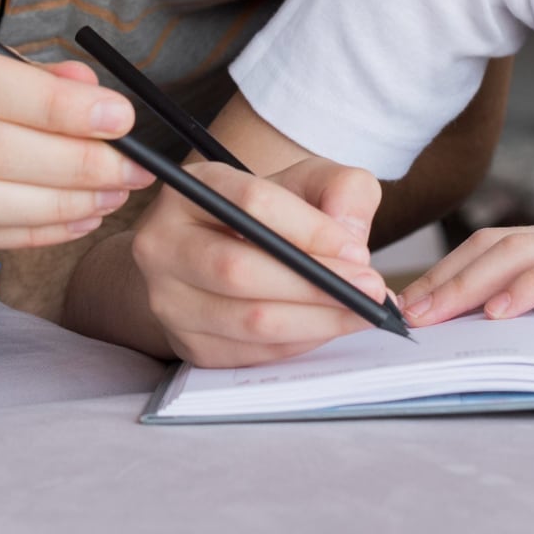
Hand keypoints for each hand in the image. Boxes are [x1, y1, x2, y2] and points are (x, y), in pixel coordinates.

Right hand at [131, 155, 389, 366]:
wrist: (215, 250)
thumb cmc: (268, 214)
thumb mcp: (306, 181)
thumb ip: (340, 188)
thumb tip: (349, 234)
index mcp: (192, 187)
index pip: (250, 205)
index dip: (309, 230)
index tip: (358, 250)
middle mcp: (164, 241)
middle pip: (240, 270)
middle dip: (315, 283)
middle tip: (370, 289)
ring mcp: (167, 298)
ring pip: (245, 319)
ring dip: (315, 321)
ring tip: (361, 312)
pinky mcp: (184, 342)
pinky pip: (248, 352)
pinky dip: (297, 344)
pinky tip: (328, 328)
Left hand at [400, 158, 533, 325]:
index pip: (507, 247)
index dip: (459, 271)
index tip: (421, 300)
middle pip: (495, 246)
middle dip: (442, 280)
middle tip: (395, 312)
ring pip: (518, 254)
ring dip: (464, 285)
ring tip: (424, 314)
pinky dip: (527, 287)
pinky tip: (498, 309)